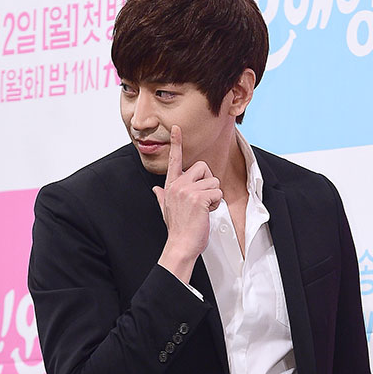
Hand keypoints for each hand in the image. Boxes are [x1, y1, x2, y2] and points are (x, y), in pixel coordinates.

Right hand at [154, 125, 222, 282]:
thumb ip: (162, 197)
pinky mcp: (198, 198)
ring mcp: (187, 191)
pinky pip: (217, 193)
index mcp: (171, 186)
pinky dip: (216, 204)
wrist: (180, 245)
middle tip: (203, 199)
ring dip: (213, 196)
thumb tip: (156, 190)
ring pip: (213, 181)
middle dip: (209, 183)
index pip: (174, 160)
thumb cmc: (177, 230)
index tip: (176, 128)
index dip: (176, 143)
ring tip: (203, 209)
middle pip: (203, 167)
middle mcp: (178, 185)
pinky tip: (206, 213)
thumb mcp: (166, 210)